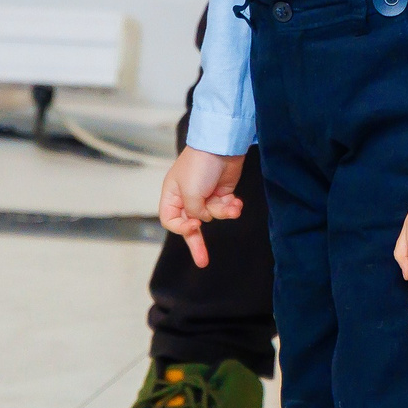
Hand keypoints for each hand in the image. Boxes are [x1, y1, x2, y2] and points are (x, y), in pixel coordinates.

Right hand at [157, 147, 245, 267]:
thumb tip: (203, 220)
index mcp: (172, 195)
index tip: (195, 226)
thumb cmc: (200, 165)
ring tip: (233, 205)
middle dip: (198, 244)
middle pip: (190, 225)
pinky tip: (237, 202)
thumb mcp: (190, 192)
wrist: (222, 145)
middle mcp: (187, 197)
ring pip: (213, 216)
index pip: (170, 220)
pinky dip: (232, 207)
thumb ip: (194, 212)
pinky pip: (225, 208)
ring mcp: (205, 195)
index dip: (182, 228)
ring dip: (224, 212)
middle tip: (203, 262)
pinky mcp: (221, 192)